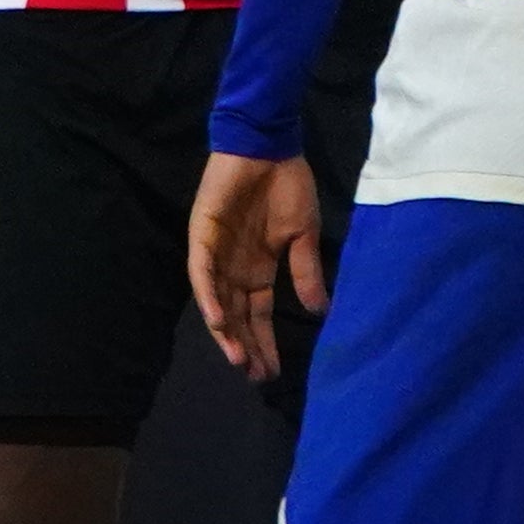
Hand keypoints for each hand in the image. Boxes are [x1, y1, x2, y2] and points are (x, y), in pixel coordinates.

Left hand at [189, 150, 325, 383]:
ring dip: (225, 330)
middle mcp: (235, 267)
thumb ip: (306, 272)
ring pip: (217, 300)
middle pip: (237, 315)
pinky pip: (202, 271)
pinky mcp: (203, 235)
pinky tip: (217, 320)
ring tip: (237, 359)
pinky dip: (208, 295)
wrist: (269, 146)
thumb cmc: (287, 186)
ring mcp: (217, 252)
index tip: (274, 370)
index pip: (259, 314)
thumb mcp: (303, 236)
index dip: (265, 341)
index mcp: (259, 268)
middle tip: (255, 376)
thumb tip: (320, 311)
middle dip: (246, 346)